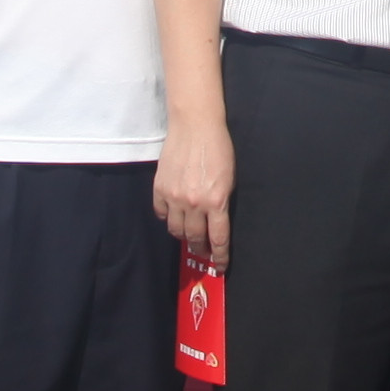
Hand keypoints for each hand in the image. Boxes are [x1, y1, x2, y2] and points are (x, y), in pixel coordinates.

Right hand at [152, 112, 234, 268]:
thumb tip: (217, 222)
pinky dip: (167, 217)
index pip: (218, 239)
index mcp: (216, 202)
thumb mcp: (229, 179)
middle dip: (201, 248)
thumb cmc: (219, 148)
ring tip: (189, 233)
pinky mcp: (160, 188)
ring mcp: (174, 197)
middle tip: (204, 250)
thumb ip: (222, 202)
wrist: (195, 125)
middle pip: (195, 238)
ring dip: (183, 235)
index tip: (220, 265)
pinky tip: (173, 214)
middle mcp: (194, 203)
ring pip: (176, 230)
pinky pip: (161, 213)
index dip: (220, 256)